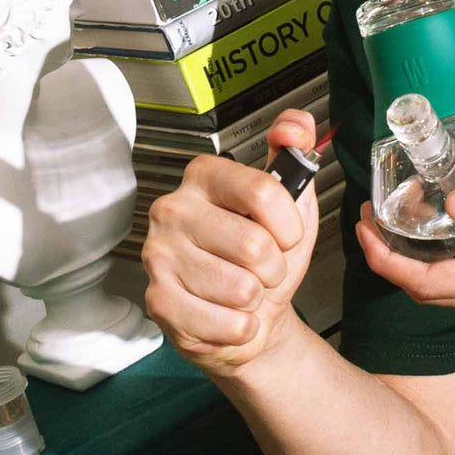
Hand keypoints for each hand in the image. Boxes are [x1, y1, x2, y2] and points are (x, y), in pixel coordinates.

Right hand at [141, 108, 318, 374]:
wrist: (250, 315)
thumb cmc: (267, 258)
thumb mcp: (293, 204)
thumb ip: (296, 155)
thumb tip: (295, 126)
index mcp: (206, 176)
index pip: (262, 191)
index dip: (288, 225)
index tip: (286, 235)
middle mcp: (175, 208)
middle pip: (254, 245)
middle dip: (274, 268)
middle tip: (262, 270)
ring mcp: (160, 254)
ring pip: (240, 287)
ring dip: (255, 299)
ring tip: (242, 291)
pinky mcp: (158, 299)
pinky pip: (224, 323)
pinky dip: (240, 328)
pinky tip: (228, 316)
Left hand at [355, 150, 454, 316]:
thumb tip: (453, 206)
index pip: (431, 285)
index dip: (388, 261)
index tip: (362, 227)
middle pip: (435, 295)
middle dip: (393, 262)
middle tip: (368, 219)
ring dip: (418, 263)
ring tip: (394, 221)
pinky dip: (448, 261)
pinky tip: (443, 225)